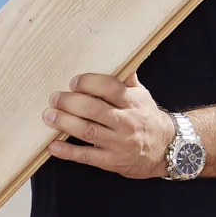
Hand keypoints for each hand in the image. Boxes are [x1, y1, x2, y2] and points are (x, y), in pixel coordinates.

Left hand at [42, 72, 175, 177]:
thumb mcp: (142, 96)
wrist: (167, 150)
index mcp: (132, 102)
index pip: (110, 87)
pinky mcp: (112, 161)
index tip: (74, 82)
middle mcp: (126, 122)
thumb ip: (126, 78)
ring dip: (64, 123)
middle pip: (94, 109)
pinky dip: (68, 152)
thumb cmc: (147, 118)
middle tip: (54, 98)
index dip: (90, 82)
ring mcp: (119, 143)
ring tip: (48, 116)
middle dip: (70, 102)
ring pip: (87, 131)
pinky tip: (53, 146)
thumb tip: (115, 55)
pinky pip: (87, 156)